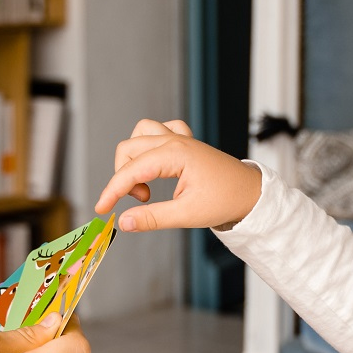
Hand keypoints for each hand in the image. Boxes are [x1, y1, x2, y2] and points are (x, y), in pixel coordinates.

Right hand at [94, 119, 262, 232]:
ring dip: (134, 157)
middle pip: (129, 148)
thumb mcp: (187, 215)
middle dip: (124, 177)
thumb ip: (153, 218)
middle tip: (143, 201)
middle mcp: (175, 140)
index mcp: (175, 154)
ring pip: (140, 133)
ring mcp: (180, 137)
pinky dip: (151, 144)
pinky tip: (158, 163)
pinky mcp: (185, 140)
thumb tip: (124, 222)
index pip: (131, 170)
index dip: (112, 191)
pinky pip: (159, 130)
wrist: (251, 193)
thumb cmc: (225, 201)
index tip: (102, 209)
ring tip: (147, 182)